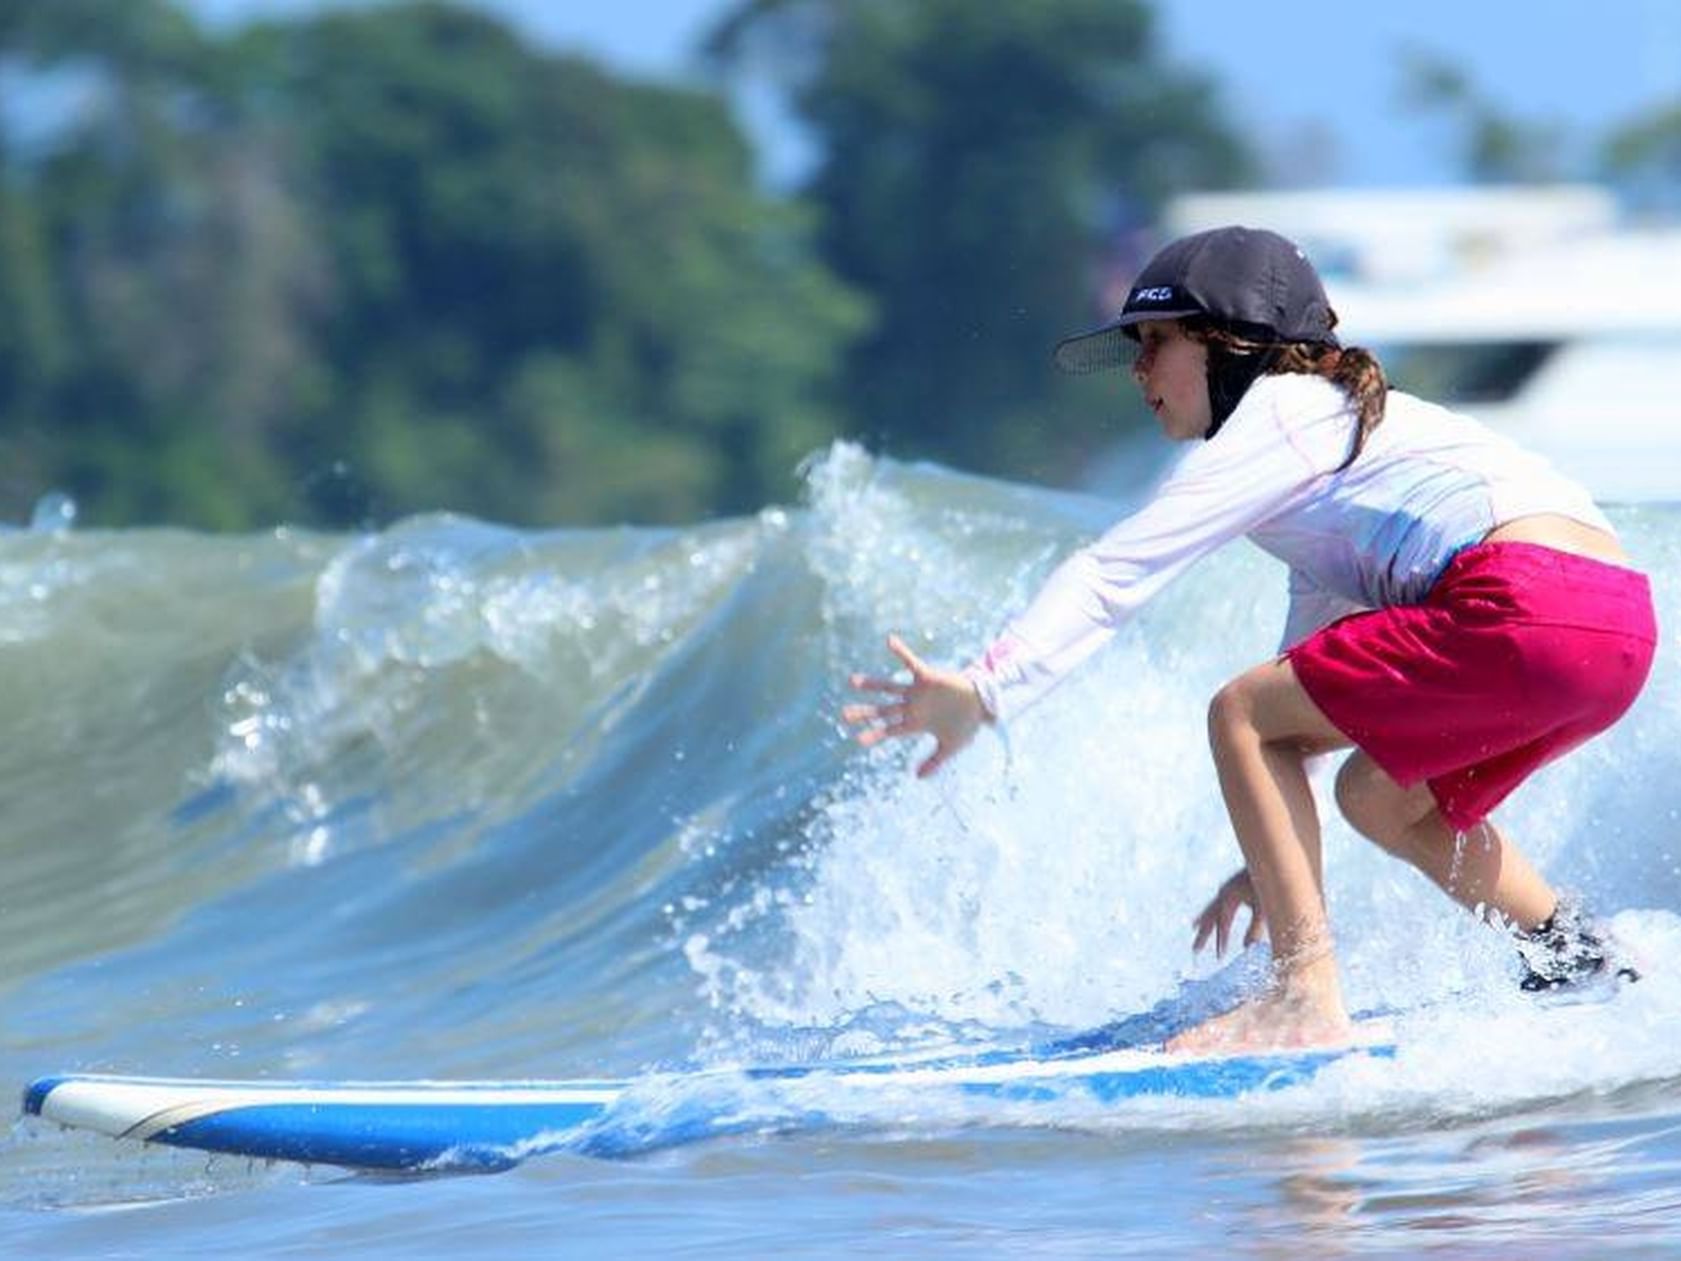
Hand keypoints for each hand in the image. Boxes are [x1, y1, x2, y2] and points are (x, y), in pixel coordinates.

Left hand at [842, 633, 985, 777]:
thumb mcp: (950, 747)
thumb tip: (917, 777)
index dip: (874, 734)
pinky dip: (901, 652)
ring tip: (852, 682)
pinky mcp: (927, 677)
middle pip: (882, 710)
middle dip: (864, 713)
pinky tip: (889, 641)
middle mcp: (911, 707)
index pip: (889, 730)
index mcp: (914, 724)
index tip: (858, 741)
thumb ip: (934, 762)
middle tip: (843, 715)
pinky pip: (911, 662)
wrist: (982, 704)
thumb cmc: (965, 725)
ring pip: (889, 688)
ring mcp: (917, 692)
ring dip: (872, 685)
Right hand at [1192, 868, 1265, 956]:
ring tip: (1194, 929)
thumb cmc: (1271, 883)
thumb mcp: (1265, 909)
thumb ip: (1255, 929)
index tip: (1221, 957)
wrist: (1274, 859)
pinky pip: (1219, 904)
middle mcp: (1224, 892)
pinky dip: (1214, 913)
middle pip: (1210, 916)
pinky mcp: (1234, 887)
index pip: (1222, 923)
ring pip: (1212, 908)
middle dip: (1204, 935)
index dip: (1221, 940)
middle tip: (1195, 951)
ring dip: (1205, 922)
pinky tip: (1215, 917)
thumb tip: (1247, 948)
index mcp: (1229, 896)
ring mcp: (1228, 888)